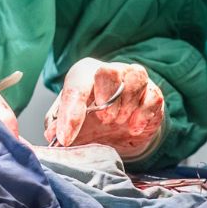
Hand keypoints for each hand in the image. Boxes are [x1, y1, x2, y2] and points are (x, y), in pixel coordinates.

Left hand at [44, 58, 164, 160]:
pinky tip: (133, 127)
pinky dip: (143, 115)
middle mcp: (110, 71)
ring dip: (125, 106)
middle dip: (106, 100)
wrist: (118, 133)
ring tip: (117, 122)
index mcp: (84, 74)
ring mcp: (134, 79)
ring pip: (135, 78)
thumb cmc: (90, 123)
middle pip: (109, 71)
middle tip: (103, 120)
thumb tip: (53, 135)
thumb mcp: (70, 125)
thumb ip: (59, 127)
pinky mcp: (153, 93)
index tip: (66, 136)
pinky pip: (153, 96)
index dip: (70, 113)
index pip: (76, 86)